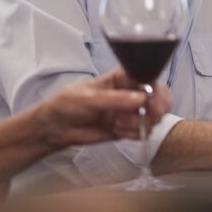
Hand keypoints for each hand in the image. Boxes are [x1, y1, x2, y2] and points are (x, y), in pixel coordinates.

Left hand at [34, 68, 171, 149]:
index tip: (157, 101)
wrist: (53, 129)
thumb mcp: (88, 98)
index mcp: (121, 78)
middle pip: (157, 97)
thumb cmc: (66, 105)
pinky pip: (141, 131)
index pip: (147, 77)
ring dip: (140, 123)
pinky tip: (117, 131)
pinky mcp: (126, 128)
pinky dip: (133, 134)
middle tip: (151, 115)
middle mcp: (129, 93)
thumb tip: (141, 99)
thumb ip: (115, 99)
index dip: (157, 89)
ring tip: (119, 124)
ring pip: (152, 116)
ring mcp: (129, 111)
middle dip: (157, 107)